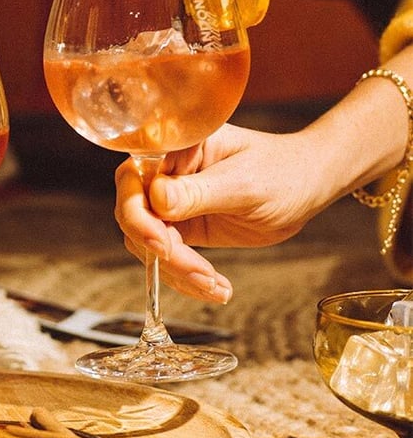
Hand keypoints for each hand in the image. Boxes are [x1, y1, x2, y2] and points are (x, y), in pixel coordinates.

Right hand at [114, 123, 320, 301]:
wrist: (305, 186)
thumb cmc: (282, 171)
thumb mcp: (244, 183)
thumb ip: (198, 192)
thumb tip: (156, 199)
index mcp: (174, 149)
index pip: (132, 180)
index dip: (139, 216)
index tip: (164, 244)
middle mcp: (164, 173)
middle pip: (134, 216)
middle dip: (162, 252)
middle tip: (198, 274)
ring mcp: (169, 201)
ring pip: (146, 243)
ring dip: (176, 272)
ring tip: (215, 287)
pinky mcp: (180, 226)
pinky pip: (166, 256)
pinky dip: (186, 278)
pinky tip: (216, 288)